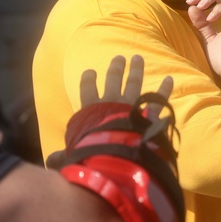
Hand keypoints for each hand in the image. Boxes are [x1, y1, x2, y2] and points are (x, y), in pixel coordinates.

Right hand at [47, 55, 172, 168]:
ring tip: (137, 58)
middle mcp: (110, 103)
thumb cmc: (92, 155)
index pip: (87, 90)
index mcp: (91, 110)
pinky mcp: (147, 114)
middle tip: (119, 58)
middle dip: (116, 68)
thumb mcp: (73, 155)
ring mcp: (130, 106)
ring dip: (136, 70)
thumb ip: (63, 156)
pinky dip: (164, 89)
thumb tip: (50, 163)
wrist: (116, 157)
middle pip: (112, 80)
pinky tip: (170, 79)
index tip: (90, 72)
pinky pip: (157, 99)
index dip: (88, 80)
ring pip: (134, 82)